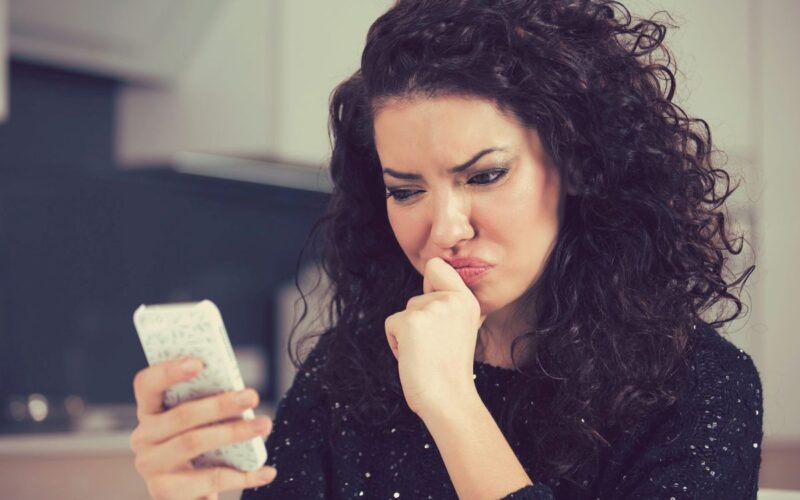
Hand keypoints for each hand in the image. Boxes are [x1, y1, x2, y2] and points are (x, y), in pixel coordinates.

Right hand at [130, 358, 276, 498]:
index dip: (169, 371)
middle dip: (220, 404)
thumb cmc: (200, 450)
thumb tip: (240, 390)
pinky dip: (244, 475)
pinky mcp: (165, 493)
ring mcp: (151, 466)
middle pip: (181, 415)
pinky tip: (267, 471)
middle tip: (251, 396)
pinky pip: (210, 479)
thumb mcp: (199, 424)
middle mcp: (143, 438)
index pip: (147, 384)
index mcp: (150, 411)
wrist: (190, 497)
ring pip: (193, 442)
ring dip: (234, 432)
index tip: (200, 362)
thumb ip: (208, 403)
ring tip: (265, 424)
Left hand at [384, 257, 485, 416]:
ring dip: (407, 334)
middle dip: (418, 322)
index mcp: (467, 300)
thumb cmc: (450, 369)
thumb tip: (435, 278)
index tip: (433, 306)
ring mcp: (430, 309)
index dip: (428, 283)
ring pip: (404, 312)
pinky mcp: (410, 322)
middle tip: (435, 348)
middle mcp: (451, 300)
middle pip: (415, 297)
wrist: (448, 399)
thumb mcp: (463, 328)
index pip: (436, 266)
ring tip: (426, 354)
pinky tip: (413, 357)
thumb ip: (451, 305)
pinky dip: (396, 342)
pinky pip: (391, 324)